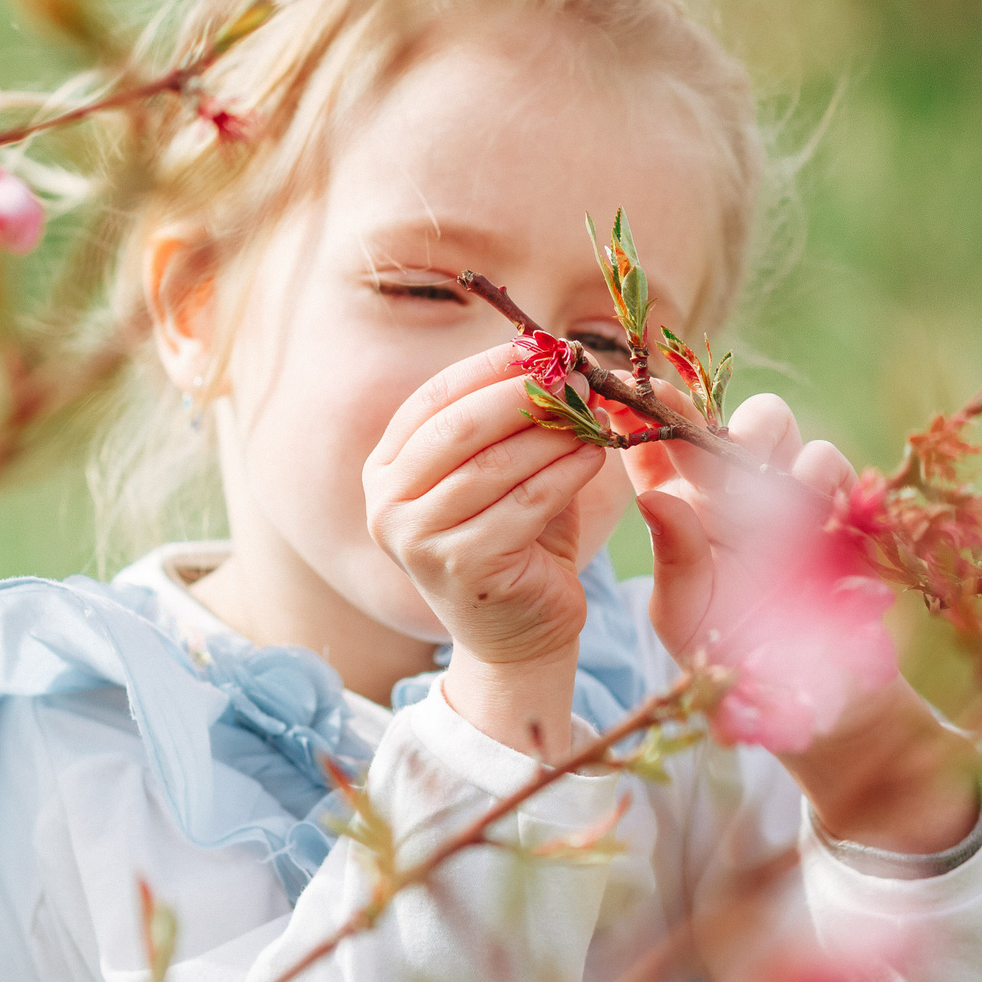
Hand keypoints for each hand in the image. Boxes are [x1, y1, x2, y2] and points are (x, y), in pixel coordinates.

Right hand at [365, 342, 605, 756]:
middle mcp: (387, 505)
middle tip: (574, 373)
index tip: (540, 345)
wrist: (517, 636)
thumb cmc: (511, 541)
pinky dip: (567, 471)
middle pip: (458, 427)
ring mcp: (419, 540)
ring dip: (553, 430)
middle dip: (522, 392)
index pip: (432, 399)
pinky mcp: (464, 567)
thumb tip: (549, 355)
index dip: (487, 368)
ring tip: (595, 412)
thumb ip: (507, 424)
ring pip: (496, 464)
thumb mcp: (497, 474)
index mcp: (385, 471)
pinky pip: (527, 502)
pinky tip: (597, 454)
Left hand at [616, 392, 852, 669]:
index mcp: (677, 505)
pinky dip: (817, 475)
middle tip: (711, 450)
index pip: (653, 446)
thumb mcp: (685, 615)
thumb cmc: (727, 651)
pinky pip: (825, 460)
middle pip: (713, 416)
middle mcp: (725, 486)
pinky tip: (811, 515)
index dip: (642, 416)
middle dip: (710, 418)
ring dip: (764, 443)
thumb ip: (673, 560)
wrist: (806, 693)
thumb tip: (656, 499)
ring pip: (772, 419)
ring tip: (764, 495)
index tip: (630, 397)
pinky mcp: (831, 501)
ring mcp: (779, 487)